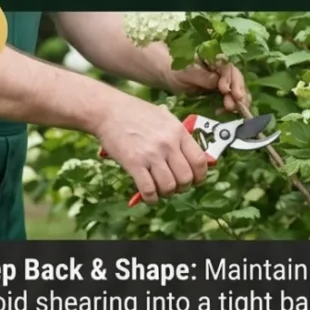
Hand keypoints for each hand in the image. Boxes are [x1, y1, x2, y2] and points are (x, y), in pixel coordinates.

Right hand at [94, 93, 208, 201]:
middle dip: (182, 187)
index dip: (200, 176)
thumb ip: (178, 135)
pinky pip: (148, 190)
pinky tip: (149, 196)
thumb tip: (191, 154)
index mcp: (178, 132)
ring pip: (169, 186)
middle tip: (174, 186)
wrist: (109, 111)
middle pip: (186, 178)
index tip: (194, 180)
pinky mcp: (134, 163)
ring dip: (166, 193)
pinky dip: (151, 198)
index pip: (200, 161)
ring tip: (160, 190)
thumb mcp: (164, 117)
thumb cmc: (136, 113)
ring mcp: (151, 154)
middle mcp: (168, 144)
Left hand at [171, 58, 250, 114]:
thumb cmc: (176, 70)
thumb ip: (200, 75)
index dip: (229, 78)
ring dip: (238, 100)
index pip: (227, 67)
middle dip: (237, 90)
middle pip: (236, 77)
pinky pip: (231, 97)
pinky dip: (234, 104)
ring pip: (236, 88)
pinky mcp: (222, 92)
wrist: (170, 76)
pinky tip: (228, 112)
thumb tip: (216, 80)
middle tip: (234, 104)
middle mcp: (223, 68)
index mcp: (215, 59)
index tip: (224, 89)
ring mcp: (224, 80)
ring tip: (234, 109)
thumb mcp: (185, 72)